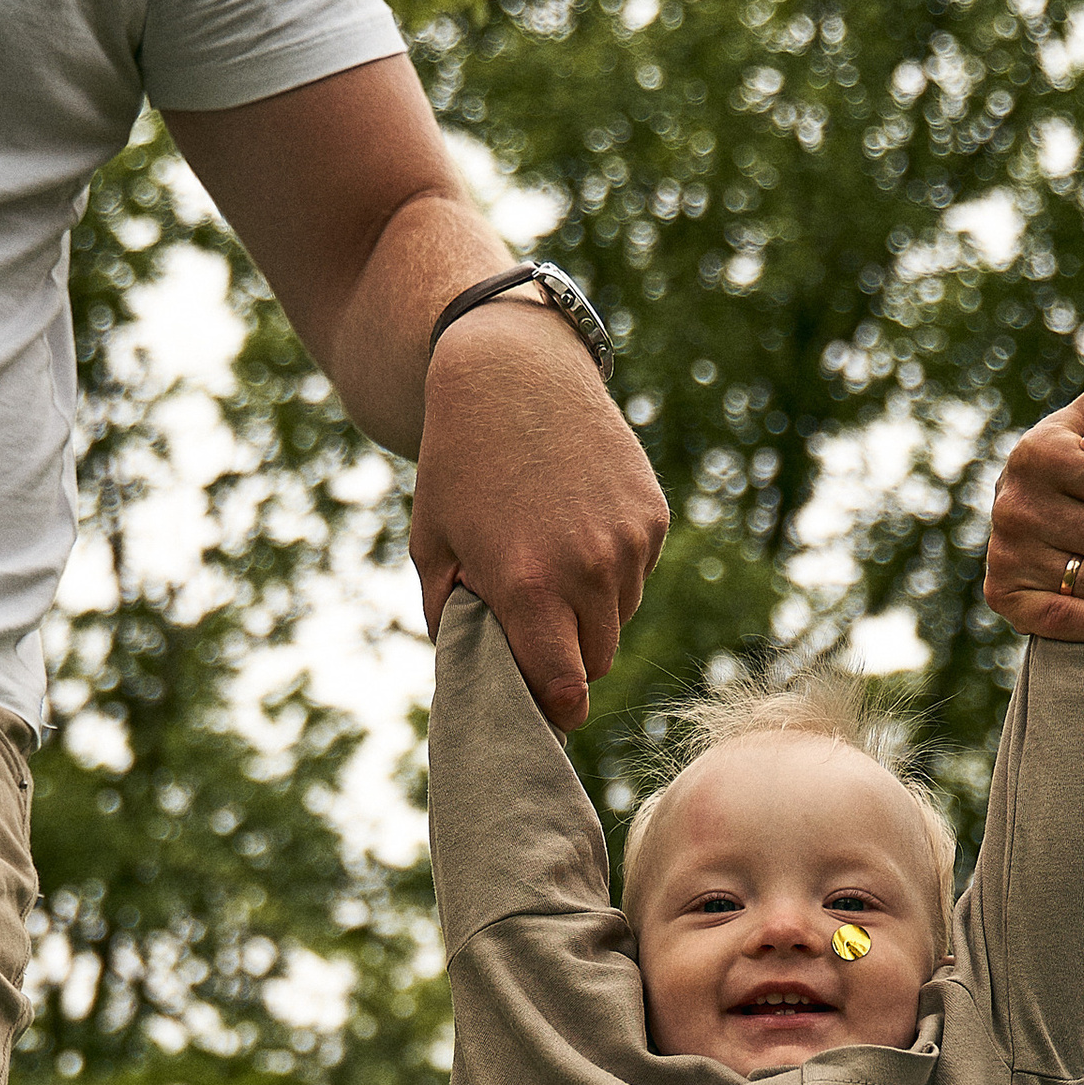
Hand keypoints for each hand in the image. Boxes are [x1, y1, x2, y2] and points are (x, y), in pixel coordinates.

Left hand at [411, 300, 668, 725]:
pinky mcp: (652, 516)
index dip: (556, 707)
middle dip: (569, 657)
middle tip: (537, 628)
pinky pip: (637, 573)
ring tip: (552, 561)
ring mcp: (628, 542)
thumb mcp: (431, 544)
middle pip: (596, 661)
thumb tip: (476, 673)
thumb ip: (450, 619)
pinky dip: (613, 568)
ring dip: (591, 612)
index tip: (548, 711)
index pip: (564, 688)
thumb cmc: (458, 464)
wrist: (511, 373)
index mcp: (528, 588)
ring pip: (620, 618)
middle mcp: (588, 570)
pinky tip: (577, 524)